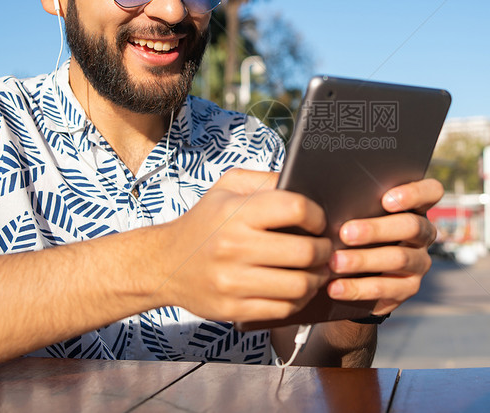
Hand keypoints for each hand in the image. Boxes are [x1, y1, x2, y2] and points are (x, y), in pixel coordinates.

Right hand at [155, 169, 331, 322]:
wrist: (164, 263)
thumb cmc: (203, 222)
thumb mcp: (227, 187)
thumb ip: (265, 180)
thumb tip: (304, 182)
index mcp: (236, 212)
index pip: (295, 208)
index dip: (316, 215)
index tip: (318, 222)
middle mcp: (234, 246)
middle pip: (304, 252)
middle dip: (324, 250)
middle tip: (325, 249)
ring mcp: (232, 281)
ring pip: (298, 285)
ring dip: (317, 278)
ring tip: (318, 270)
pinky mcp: (233, 309)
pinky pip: (282, 309)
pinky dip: (299, 300)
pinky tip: (299, 289)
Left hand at [325, 178, 442, 315]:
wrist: (356, 274)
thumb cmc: (354, 231)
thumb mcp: (357, 215)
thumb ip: (355, 204)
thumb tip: (333, 198)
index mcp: (415, 207)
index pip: (431, 191)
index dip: (414, 193)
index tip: (385, 200)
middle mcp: (423, 234)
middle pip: (411, 226)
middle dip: (376, 229)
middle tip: (345, 233)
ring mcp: (419, 262)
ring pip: (399, 259)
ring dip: (363, 260)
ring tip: (335, 262)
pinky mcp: (408, 288)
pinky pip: (386, 289)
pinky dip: (357, 288)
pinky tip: (335, 288)